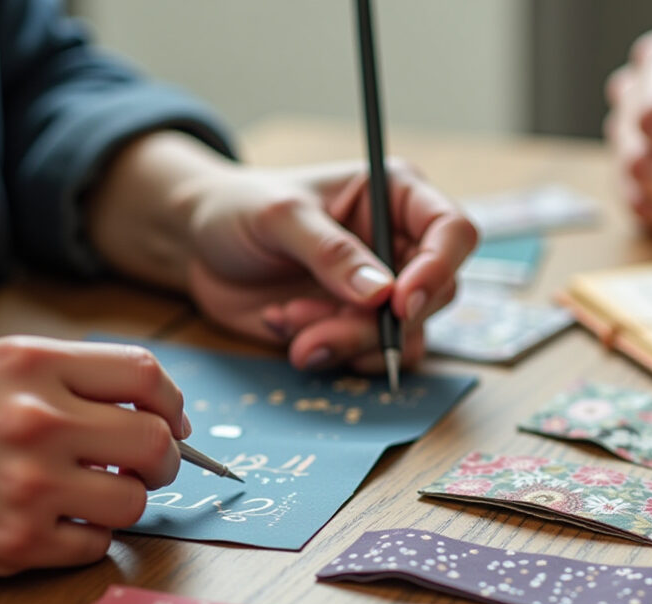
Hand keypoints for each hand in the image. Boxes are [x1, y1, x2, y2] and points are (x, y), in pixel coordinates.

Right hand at [0, 338, 190, 583]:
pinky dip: (83, 539)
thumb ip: (61, 380)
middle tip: (141, 470)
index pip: (146, 376)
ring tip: (82, 498)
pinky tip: (49, 525)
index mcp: (31, 366)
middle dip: (162, 461)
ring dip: (121, 504)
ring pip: (133, 502)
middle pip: (156, 443)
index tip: (170, 423)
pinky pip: (94, 546)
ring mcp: (29, 485)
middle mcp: (37, 420)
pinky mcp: (16, 542)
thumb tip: (145, 410)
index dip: (171, 404)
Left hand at [183, 160, 476, 373]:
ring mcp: (383, 292)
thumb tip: (381, 294)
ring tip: (291, 327)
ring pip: (406, 336)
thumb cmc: (240, 208)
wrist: (198, 246)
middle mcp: (400, 245)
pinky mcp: (358, 327)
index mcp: (396, 196)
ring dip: (349, 343)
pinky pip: (372, 357)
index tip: (398, 303)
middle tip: (318, 330)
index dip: (438, 269)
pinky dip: (333, 354)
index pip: (453, 231)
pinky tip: (289, 332)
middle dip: (378, 323)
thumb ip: (331, 253)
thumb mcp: (279, 217)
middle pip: (436, 295)